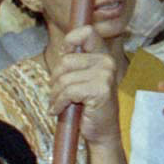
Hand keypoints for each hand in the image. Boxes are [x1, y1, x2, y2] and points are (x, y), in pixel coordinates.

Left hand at [45, 25, 123, 147]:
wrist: (101, 131)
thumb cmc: (88, 105)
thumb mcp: (81, 78)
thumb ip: (75, 62)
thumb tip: (62, 50)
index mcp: (103, 55)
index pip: (87, 32)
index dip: (70, 40)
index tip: (63, 55)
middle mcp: (107, 62)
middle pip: (66, 60)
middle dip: (55, 79)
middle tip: (57, 93)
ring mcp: (105, 75)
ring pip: (64, 78)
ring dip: (55, 95)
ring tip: (58, 103)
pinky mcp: (100, 90)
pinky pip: (68, 92)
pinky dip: (58, 103)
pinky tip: (58, 110)